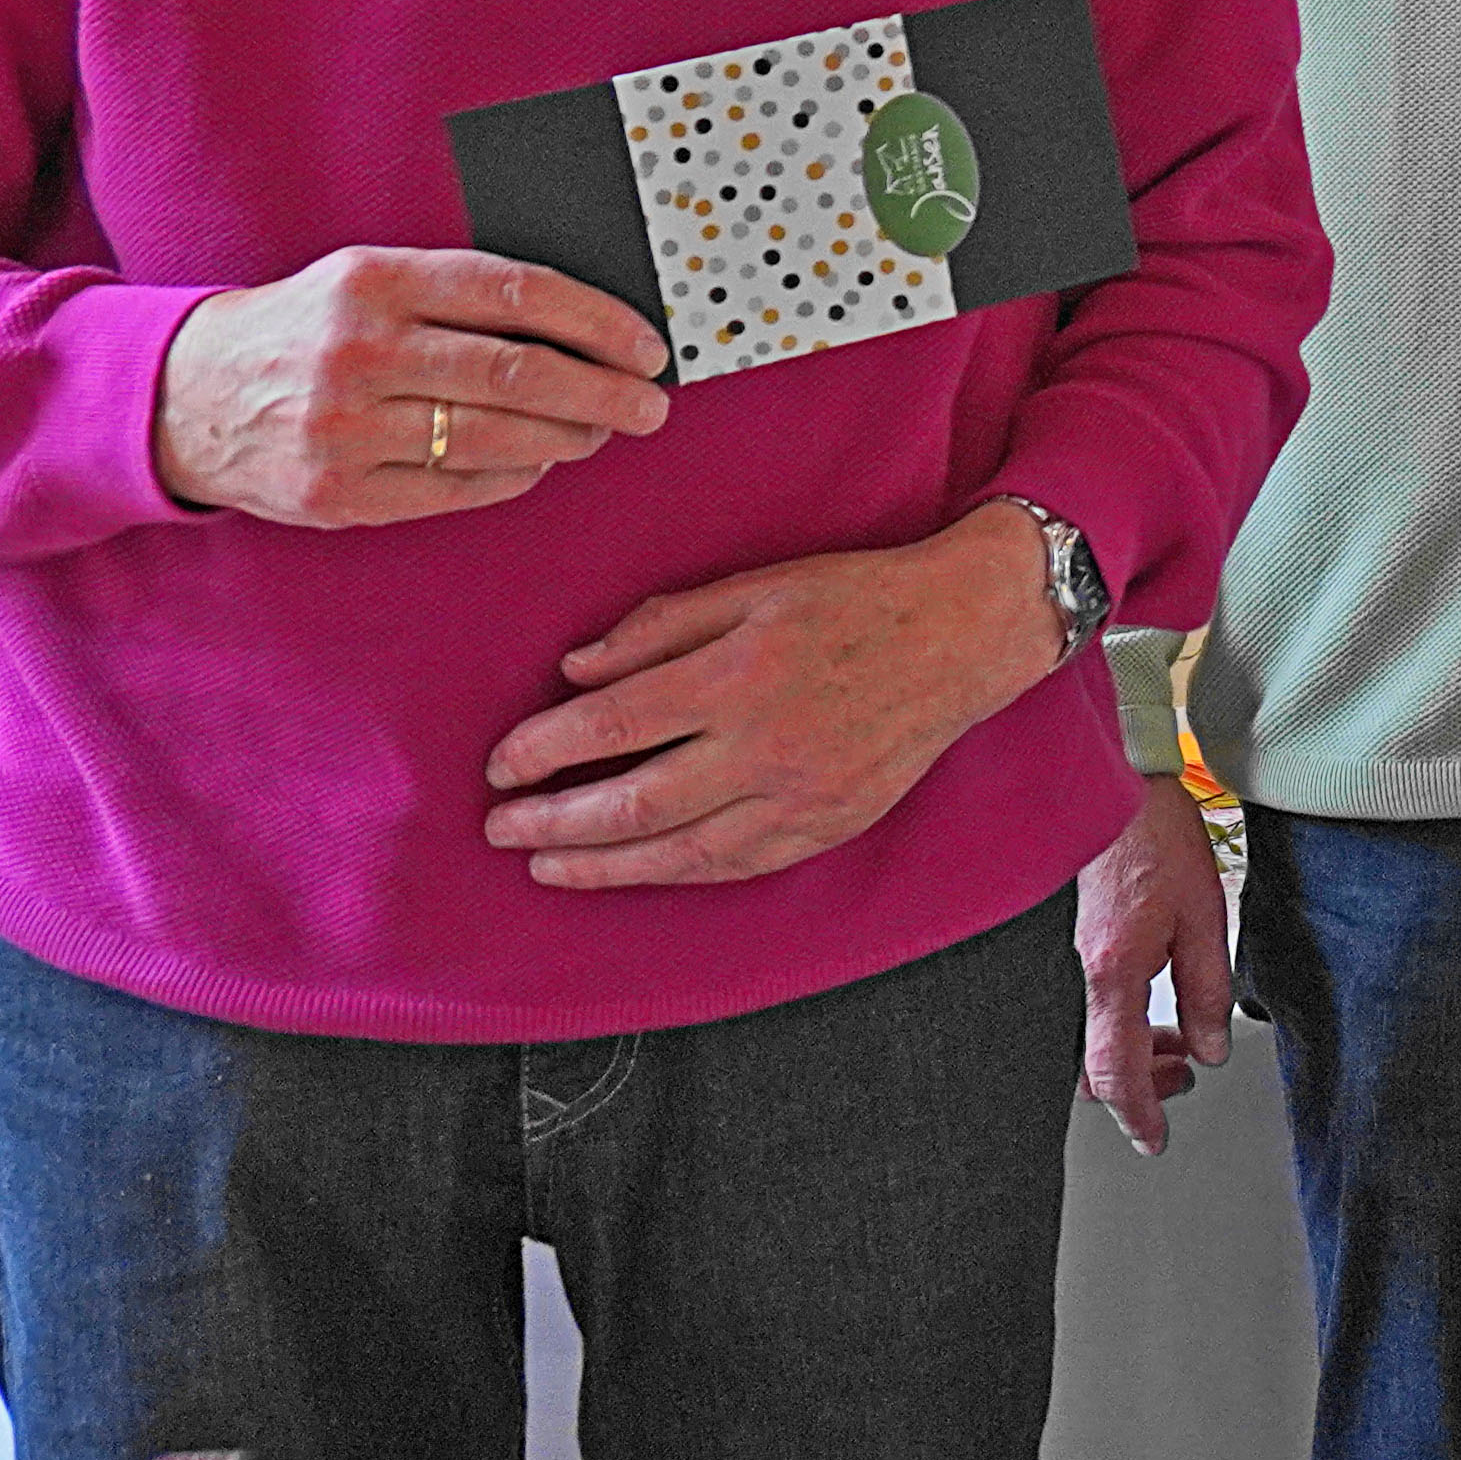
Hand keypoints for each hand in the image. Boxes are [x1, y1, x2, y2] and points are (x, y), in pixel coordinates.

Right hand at [153, 248, 674, 525]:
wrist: (182, 397)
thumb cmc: (303, 329)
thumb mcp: (365, 279)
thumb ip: (459, 292)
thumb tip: (583, 323)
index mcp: (374, 282)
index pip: (517, 294)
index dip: (598, 323)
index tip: (648, 345)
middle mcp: (359, 353)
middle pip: (517, 374)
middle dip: (604, 393)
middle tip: (651, 405)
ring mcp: (344, 430)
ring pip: (494, 439)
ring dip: (567, 439)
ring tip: (601, 431)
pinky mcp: (336, 495)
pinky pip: (455, 490)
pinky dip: (513, 477)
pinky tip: (539, 463)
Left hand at [479, 501, 1070, 887]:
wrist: (962, 635)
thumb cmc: (854, 597)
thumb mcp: (754, 586)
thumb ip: (661, 628)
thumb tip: (574, 672)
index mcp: (739, 673)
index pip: (613, 725)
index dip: (544, 750)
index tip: (501, 762)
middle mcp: (764, 744)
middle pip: (631, 802)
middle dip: (552, 820)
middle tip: (499, 826)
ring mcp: (798, 796)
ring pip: (677, 851)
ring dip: (598, 863)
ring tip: (545, 864)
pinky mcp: (826, 826)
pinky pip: (733, 866)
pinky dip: (672, 873)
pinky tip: (632, 871)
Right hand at [1075, 773, 1231, 1154]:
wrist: (1112, 784)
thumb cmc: (1155, 836)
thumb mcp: (1206, 916)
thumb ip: (1208, 990)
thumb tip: (1210, 1048)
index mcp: (1112, 972)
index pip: (1118, 1072)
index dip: (1140, 1115)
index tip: (1156, 1139)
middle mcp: (1078, 975)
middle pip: (1095, 1068)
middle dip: (1141, 1086)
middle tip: (1183, 1076)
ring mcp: (1066, 963)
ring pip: (1085, 1043)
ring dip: (1130, 1056)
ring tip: (1176, 1041)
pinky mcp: (1068, 949)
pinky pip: (1082, 1011)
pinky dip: (1115, 1026)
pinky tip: (1149, 1007)